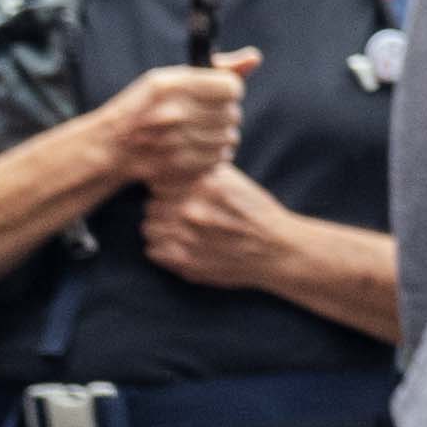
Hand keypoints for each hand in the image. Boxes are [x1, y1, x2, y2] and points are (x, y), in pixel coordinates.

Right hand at [92, 57, 253, 198]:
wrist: (110, 147)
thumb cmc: (143, 108)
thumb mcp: (170, 79)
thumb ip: (216, 69)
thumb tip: (255, 57)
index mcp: (171, 85)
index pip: (231, 87)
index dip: (229, 90)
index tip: (218, 94)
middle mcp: (173, 113)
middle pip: (233, 114)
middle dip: (223, 114)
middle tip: (202, 116)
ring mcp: (176, 142)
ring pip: (229, 138)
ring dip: (220, 136)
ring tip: (197, 133)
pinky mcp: (180, 166)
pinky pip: (220, 159)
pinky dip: (213, 155)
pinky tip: (194, 149)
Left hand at [139, 168, 312, 294]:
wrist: (278, 250)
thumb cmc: (256, 213)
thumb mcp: (235, 181)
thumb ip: (201, 171)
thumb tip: (168, 164)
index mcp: (204, 185)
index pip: (160, 180)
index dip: (169, 186)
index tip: (179, 194)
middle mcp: (191, 209)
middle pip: (152, 204)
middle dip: (165, 207)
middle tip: (184, 214)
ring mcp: (185, 237)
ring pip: (148, 227)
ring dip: (161, 228)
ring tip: (183, 230)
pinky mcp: (184, 261)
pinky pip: (152, 250)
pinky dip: (163, 249)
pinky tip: (183, 246)